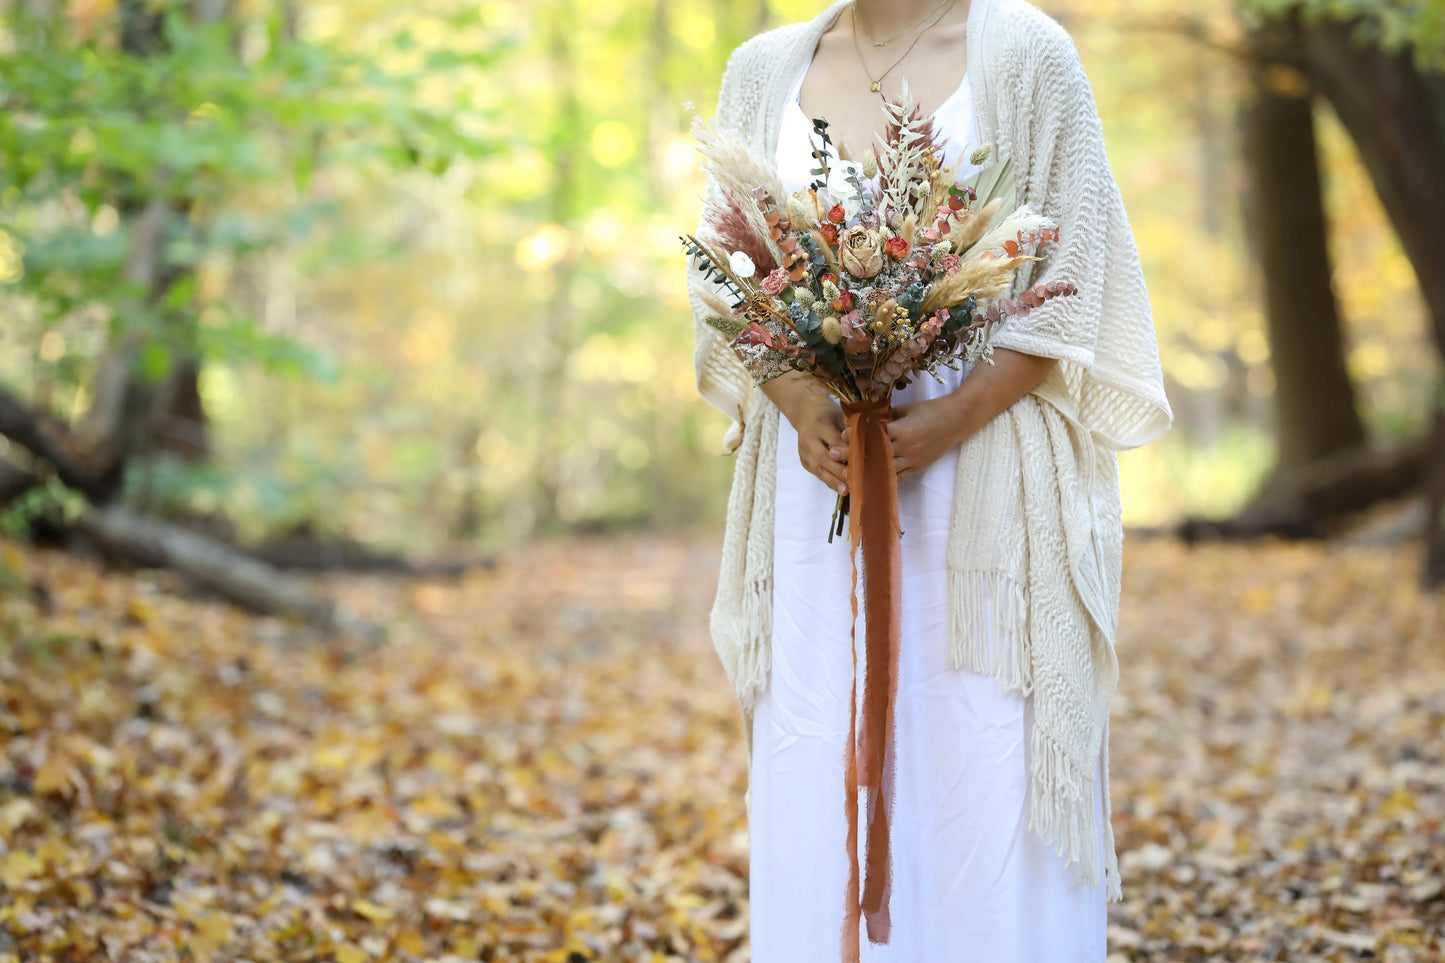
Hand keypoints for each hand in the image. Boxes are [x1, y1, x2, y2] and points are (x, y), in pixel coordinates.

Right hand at [761, 372, 849, 494]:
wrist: (804, 414)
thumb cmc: (828, 414)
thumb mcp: (840, 416)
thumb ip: (849, 432)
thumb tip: (864, 449)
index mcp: (819, 424)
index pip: (834, 442)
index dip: (847, 453)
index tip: (861, 463)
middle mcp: (808, 438)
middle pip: (823, 457)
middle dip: (838, 470)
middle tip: (853, 480)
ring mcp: (803, 451)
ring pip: (818, 468)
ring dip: (833, 481)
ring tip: (846, 490)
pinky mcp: (804, 461)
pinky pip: (817, 473)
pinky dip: (829, 481)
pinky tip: (840, 488)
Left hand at [835, 395, 967, 481]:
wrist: (957, 420)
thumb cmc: (931, 410)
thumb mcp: (906, 408)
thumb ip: (886, 417)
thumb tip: (864, 422)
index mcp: (903, 430)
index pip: (873, 435)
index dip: (856, 437)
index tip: (841, 437)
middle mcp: (907, 448)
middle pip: (874, 454)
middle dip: (852, 455)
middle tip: (833, 455)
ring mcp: (912, 460)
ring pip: (883, 469)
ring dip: (863, 470)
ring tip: (845, 471)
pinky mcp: (917, 468)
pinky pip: (896, 477)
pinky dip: (881, 478)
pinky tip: (866, 479)